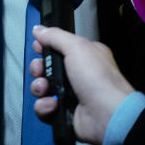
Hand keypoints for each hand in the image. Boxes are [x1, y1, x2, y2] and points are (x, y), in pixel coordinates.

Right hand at [28, 25, 134, 144]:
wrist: (107, 114)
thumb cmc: (100, 80)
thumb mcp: (77, 47)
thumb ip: (56, 36)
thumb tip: (40, 30)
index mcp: (84, 55)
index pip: (58, 47)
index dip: (45, 47)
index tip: (38, 48)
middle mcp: (77, 75)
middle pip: (46, 68)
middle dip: (38, 68)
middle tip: (41, 70)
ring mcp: (70, 94)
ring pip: (42, 88)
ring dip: (39, 88)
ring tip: (46, 89)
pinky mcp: (64, 112)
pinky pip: (44, 108)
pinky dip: (44, 107)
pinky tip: (53, 104)